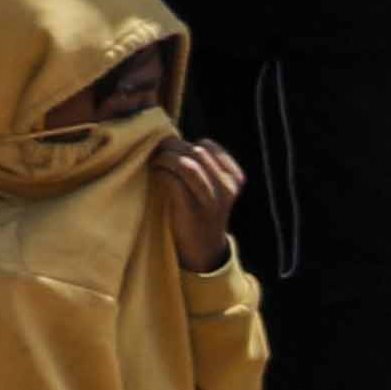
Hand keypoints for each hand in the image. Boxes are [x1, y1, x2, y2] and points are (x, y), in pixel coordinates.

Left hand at [153, 136, 241, 270]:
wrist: (203, 250)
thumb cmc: (201, 211)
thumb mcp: (213, 188)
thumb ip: (203, 166)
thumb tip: (172, 139)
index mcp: (234, 178)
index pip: (209, 146)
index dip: (186, 144)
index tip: (174, 151)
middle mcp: (227, 188)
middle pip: (196, 152)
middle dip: (172, 148)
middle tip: (158, 154)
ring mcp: (211, 201)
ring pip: (186, 164)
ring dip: (165, 159)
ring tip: (156, 163)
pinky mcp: (192, 211)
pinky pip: (172, 180)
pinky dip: (160, 173)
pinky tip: (156, 176)